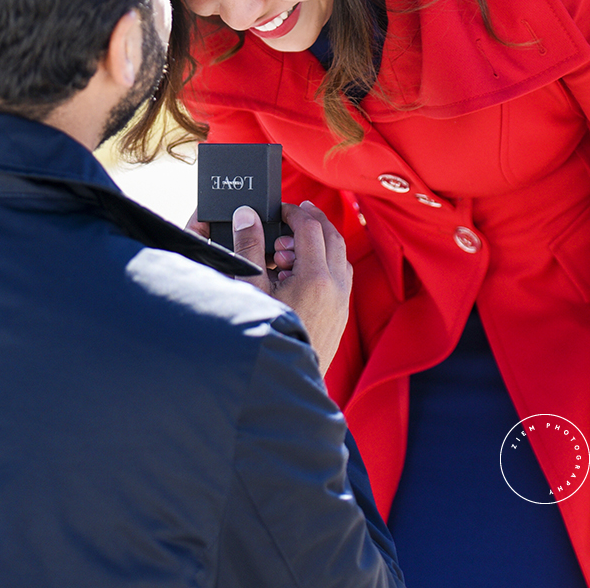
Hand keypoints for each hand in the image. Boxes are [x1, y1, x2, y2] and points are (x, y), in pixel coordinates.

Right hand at [217, 201, 351, 374]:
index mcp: (314, 277)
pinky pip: (341, 276)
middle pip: (333, 236)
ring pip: (341, 256)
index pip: (310, 228)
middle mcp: (335, 286)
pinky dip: (327, 261)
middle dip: (314, 219)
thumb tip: (247, 216)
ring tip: (295, 242)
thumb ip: (250, 248)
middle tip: (295, 212)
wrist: (283, 380)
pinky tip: (304, 269)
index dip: (294, 213)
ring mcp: (341, 301)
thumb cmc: (266, 336)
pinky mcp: (341, 314)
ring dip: (322, 241)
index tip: (281, 209)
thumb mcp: (252, 289)